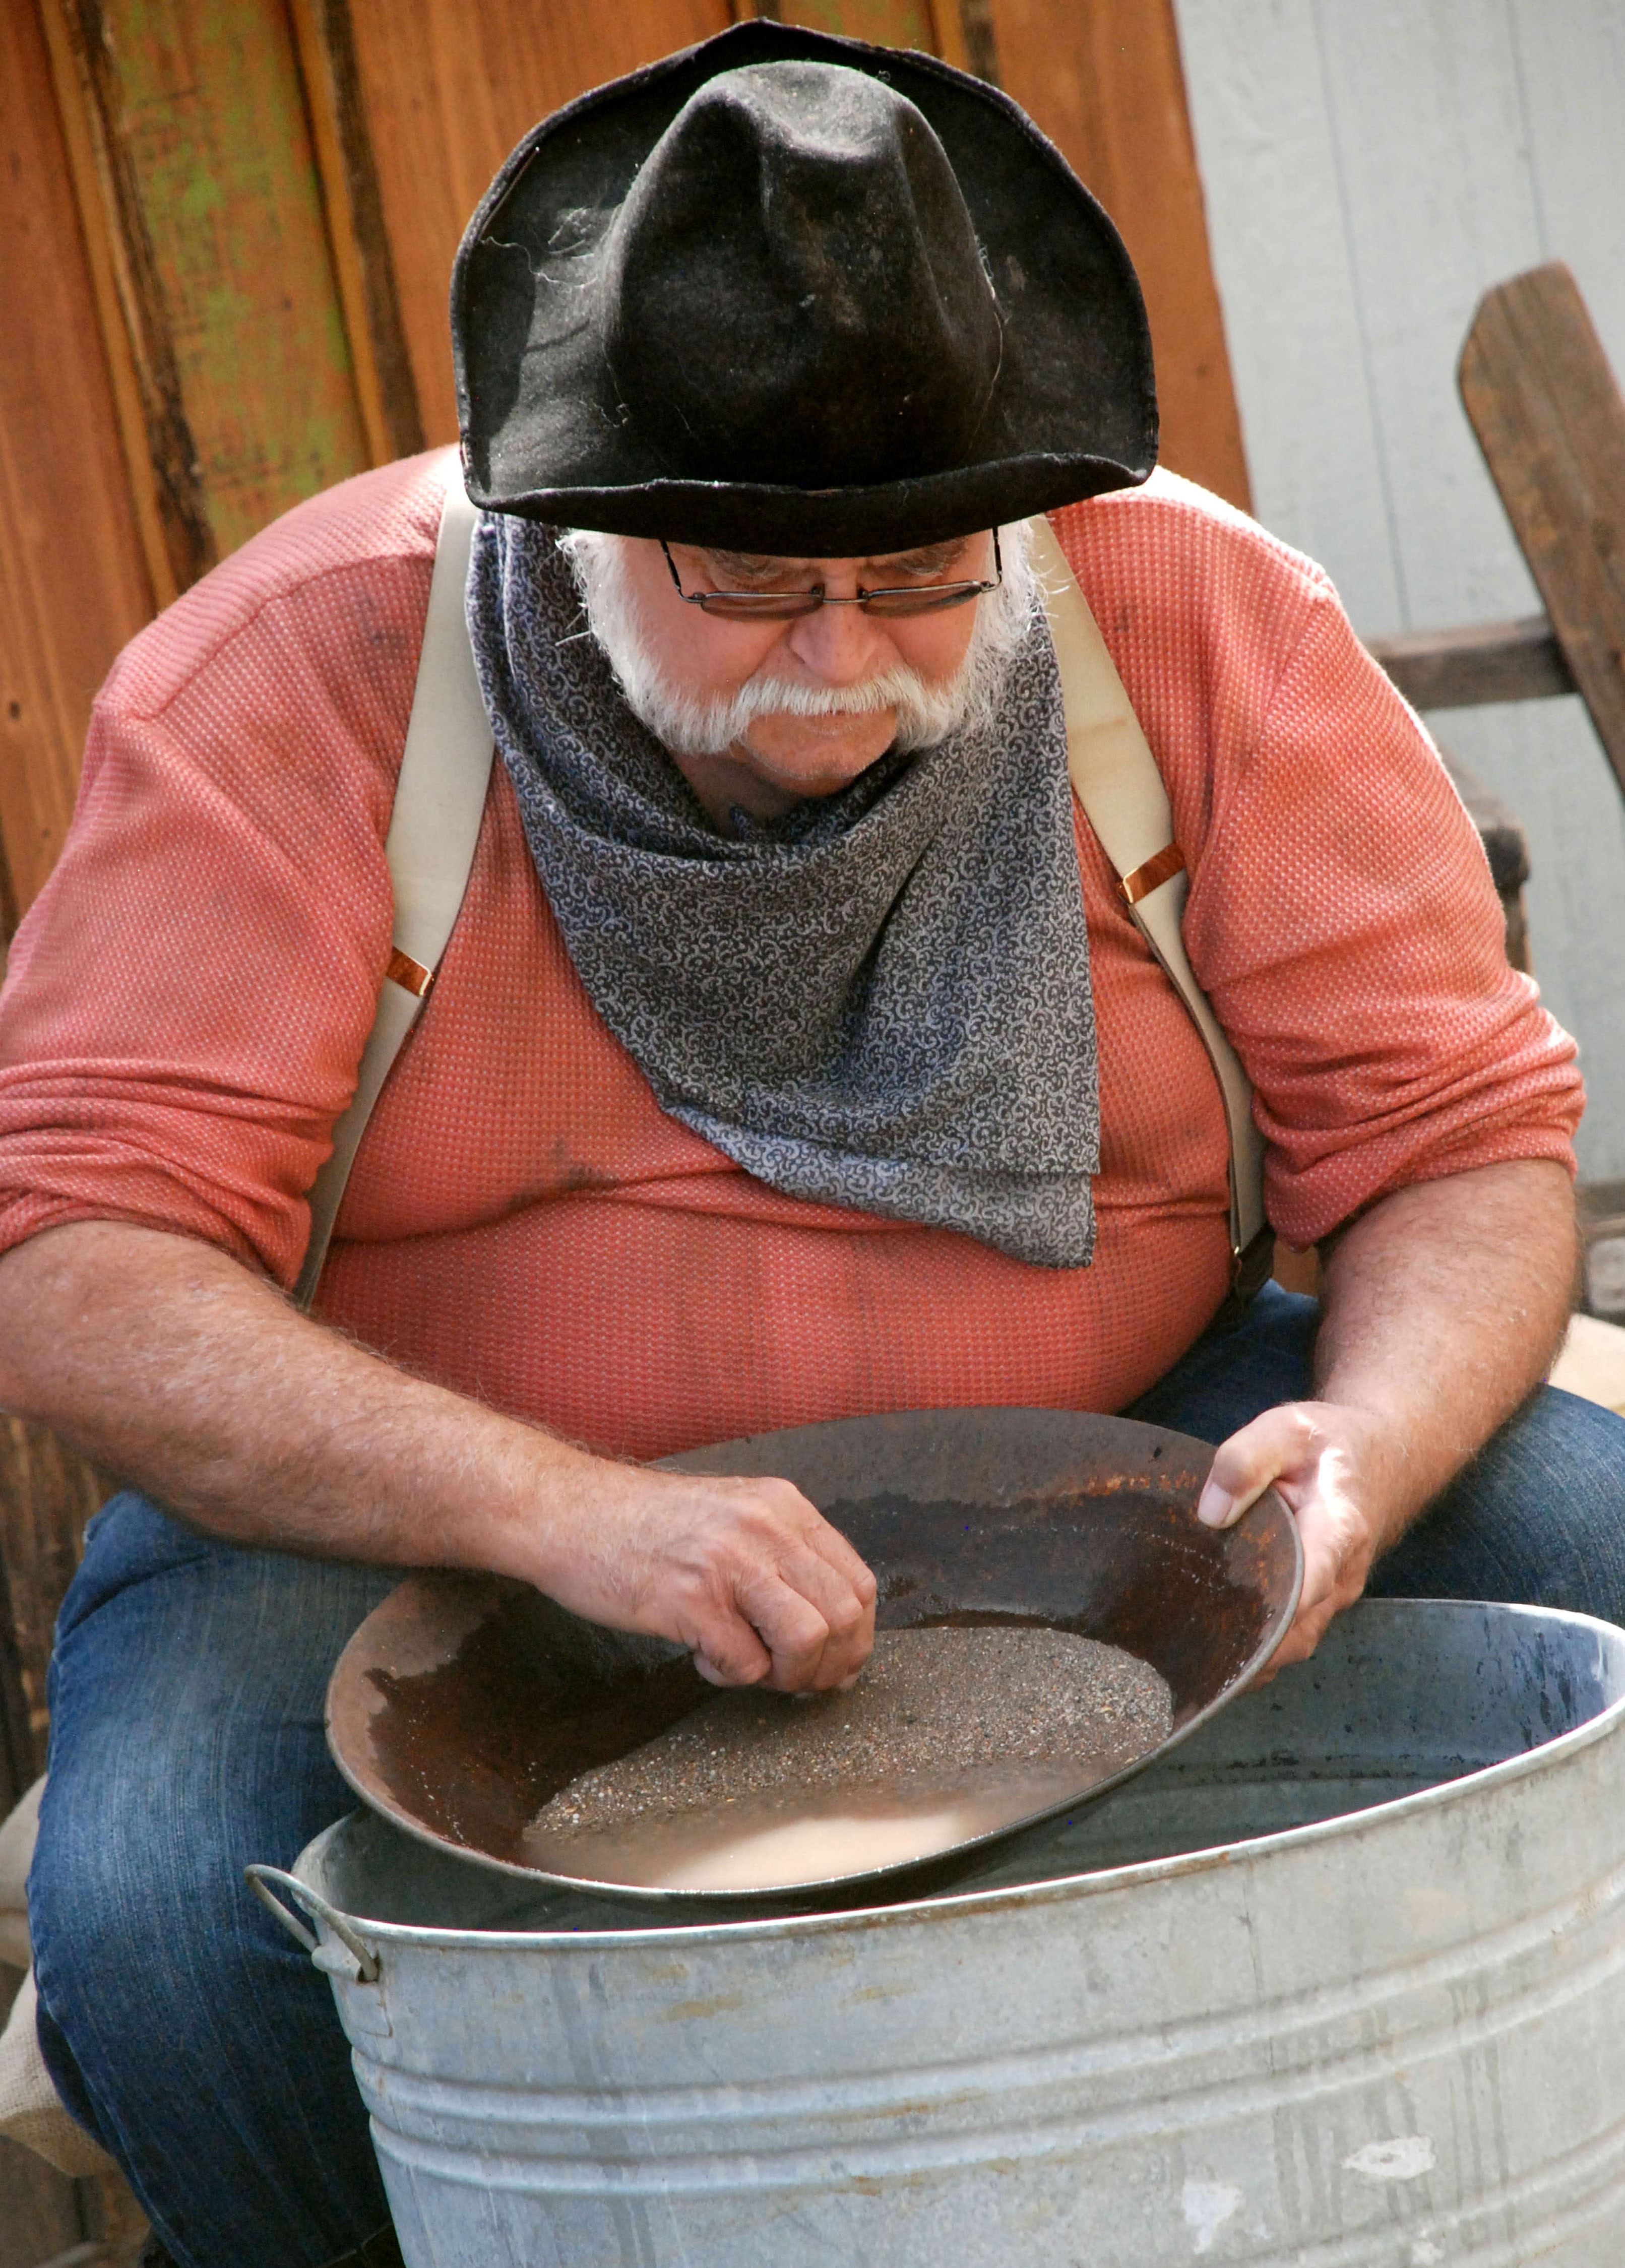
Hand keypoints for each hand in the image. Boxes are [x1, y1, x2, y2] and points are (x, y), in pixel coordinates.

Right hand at [533, 1463, 877, 1693]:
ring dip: (787, 1676)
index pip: (859, 1583)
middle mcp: (766, 1527)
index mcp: (784, 1506)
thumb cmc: (646, 1526)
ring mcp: (730, 1561)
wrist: (568, 1511)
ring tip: (752, 1669)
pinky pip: (745, 1663)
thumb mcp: (734, 1519)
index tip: (834, 1664)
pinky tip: (700, 1655)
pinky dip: (729, 1676)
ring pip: (808, 1640)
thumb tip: (835, 1637)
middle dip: (828, 1666)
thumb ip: (783, 1560)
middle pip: (843, 1617)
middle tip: (794, 1680)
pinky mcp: (691, 1599)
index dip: (855, 1638)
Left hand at [1196, 1401, 1397, 1671]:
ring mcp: (1335, 1595)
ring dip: (1253, 1658)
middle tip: (1190, 1653)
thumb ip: (1246, 1460)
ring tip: (1196, 1661)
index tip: (1232, 1626)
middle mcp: (1342, 1574)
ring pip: (1294, 1644)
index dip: (1273, 1609)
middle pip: (1297, 1631)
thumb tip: (1211, 1513)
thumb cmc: (1324, 1444)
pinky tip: (1218, 1651)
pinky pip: (1293, 1638)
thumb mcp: (1285, 1430)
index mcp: (1337, 1530)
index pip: (1310, 1582)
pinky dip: (1261, 1650)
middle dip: (1249, 1648)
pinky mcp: (1323, 1602)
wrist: (1375, 1455)